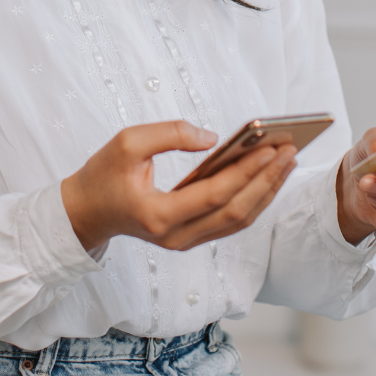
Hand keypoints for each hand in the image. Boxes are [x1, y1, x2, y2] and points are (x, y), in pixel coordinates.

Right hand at [61, 121, 296, 252]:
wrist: (85, 212)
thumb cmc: (103, 174)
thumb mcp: (127, 142)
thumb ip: (170, 134)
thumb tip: (213, 139)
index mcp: (159, 216)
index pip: (215, 195)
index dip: (245, 171)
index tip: (270, 147)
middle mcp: (177, 237)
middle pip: (236, 212)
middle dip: (266, 181)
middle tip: (289, 152)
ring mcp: (185, 241)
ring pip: (238, 221)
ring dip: (266, 192)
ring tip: (286, 162)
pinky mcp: (191, 237)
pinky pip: (230, 221)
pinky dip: (253, 199)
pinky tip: (266, 177)